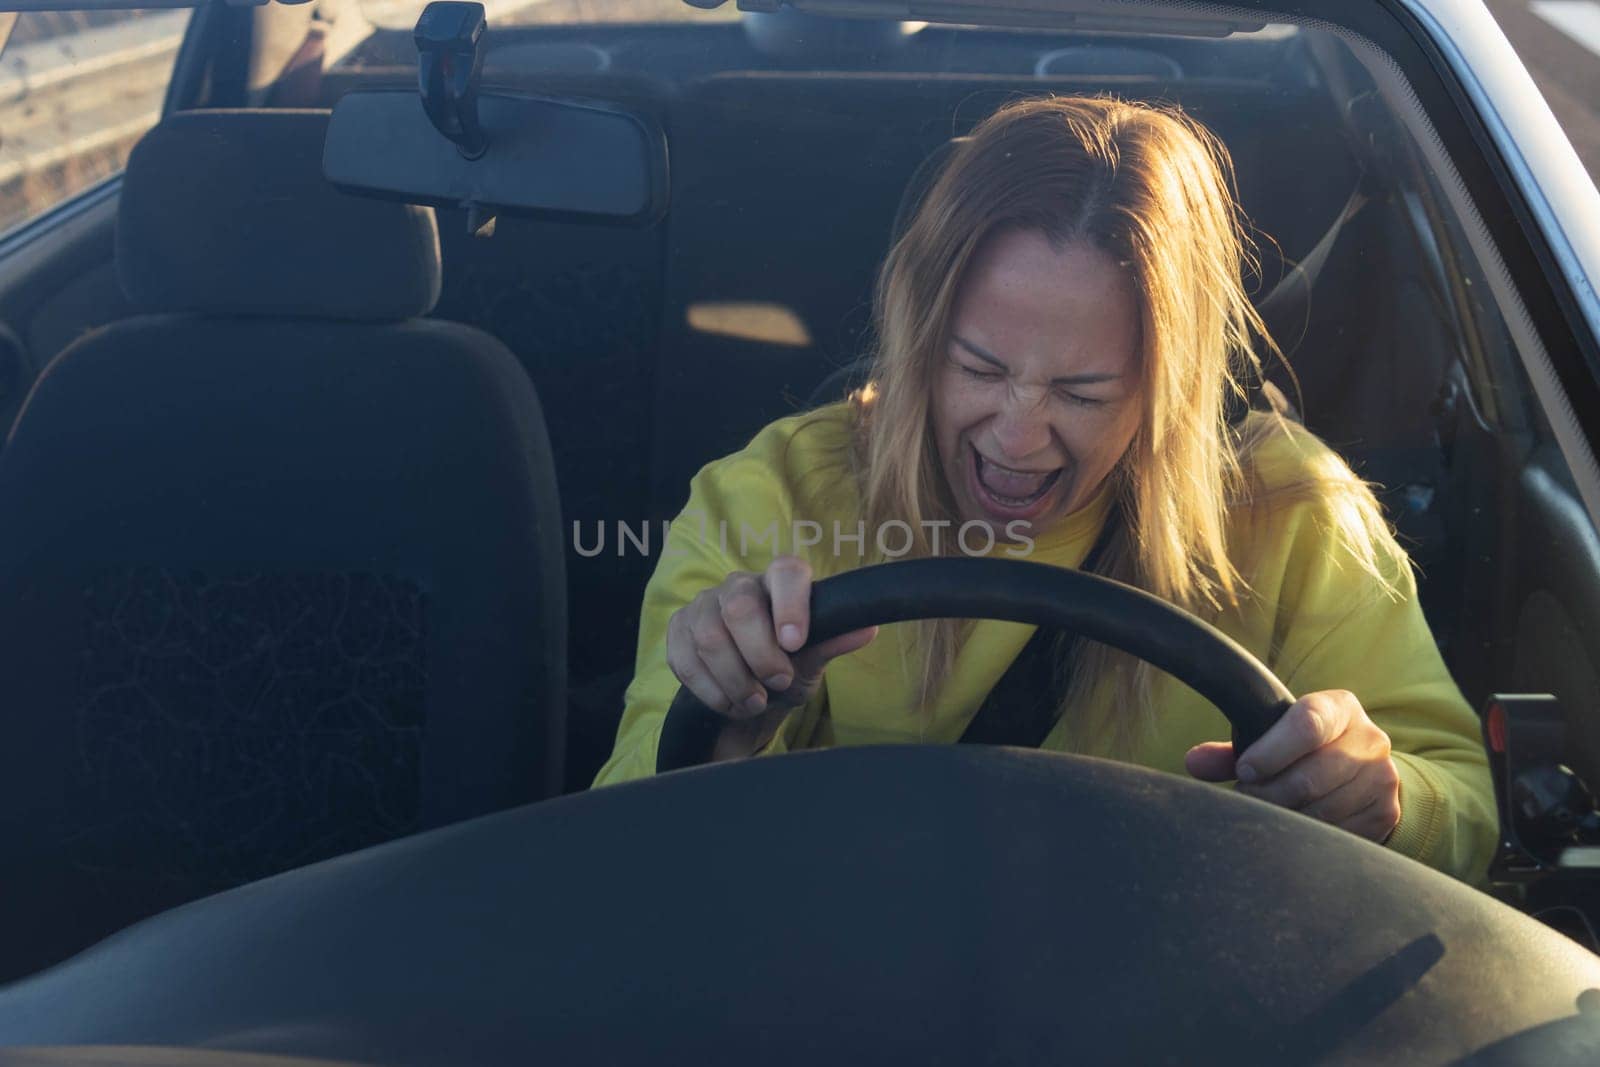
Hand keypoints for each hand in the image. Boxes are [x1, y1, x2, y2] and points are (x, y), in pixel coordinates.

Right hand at [665, 555, 876, 757]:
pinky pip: (684, 658)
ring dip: (735, 681)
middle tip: (778, 683)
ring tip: (755, 702)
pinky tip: (728, 702)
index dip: (790, 605)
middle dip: (760, 656)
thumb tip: (868, 627)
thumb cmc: (790, 666)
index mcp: (780, 581)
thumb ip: (833, 642)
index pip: (786, 572)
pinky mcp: (678, 629)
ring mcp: (704, 604)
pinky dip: (710, 690)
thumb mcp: (814, 660)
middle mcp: (740, 584)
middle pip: (740, 608)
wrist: (753, 693)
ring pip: (710, 638)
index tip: (795, 644)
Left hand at [1184, 689, 1401, 842]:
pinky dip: (1313, 836)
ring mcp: (1382, 777)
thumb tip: (1194, 762)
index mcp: (1338, 707)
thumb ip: (1233, 749)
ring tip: (1270, 814)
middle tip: (1247, 800)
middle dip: (1269, 793)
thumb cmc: (1304, 749)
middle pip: (1311, 776)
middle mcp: (1369, 738)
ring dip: (1288, 817)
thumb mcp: (1273, 739)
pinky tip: (1299, 828)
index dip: (1271, 751)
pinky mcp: (1386, 812)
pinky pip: (1340, 833)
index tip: (1244, 771)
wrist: (1364, 770)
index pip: (1307, 724)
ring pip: (1323, 809)